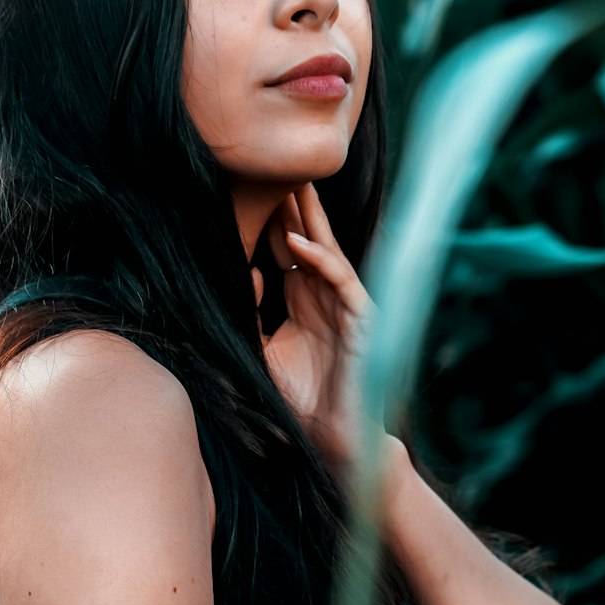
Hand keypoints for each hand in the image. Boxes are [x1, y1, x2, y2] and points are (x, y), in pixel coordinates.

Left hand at [252, 183, 375, 469]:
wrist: (333, 440)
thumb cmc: (300, 399)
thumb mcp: (262, 351)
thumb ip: (251, 314)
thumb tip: (243, 273)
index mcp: (303, 299)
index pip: (284, 247)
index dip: (268, 218)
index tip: (245, 186)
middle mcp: (325, 294)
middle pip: (307, 236)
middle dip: (292, 203)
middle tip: (274, 164)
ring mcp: (345, 303)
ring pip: (326, 247)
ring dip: (307, 216)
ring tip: (292, 183)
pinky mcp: (361, 317)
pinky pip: (339, 277)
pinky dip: (316, 257)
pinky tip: (295, 239)